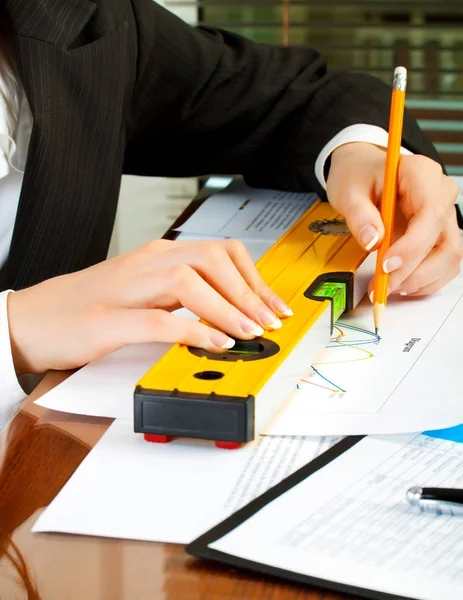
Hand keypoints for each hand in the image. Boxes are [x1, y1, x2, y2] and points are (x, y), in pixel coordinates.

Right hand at [7, 239, 291, 374]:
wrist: (32, 318)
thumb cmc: (89, 307)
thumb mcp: (145, 293)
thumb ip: (182, 295)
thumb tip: (227, 310)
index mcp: (157, 256)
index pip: (220, 253)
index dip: (254, 279)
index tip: (274, 305)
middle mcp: (146, 263)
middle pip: (212, 259)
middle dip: (249, 291)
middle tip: (270, 321)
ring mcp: (127, 289)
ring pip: (190, 281)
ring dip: (228, 307)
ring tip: (250, 332)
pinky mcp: (109, 320)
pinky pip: (160, 319)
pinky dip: (193, 329)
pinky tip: (214, 342)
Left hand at [326, 142, 461, 297]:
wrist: (362, 173)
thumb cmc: (359, 176)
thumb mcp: (348, 190)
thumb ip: (359, 214)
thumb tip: (371, 241)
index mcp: (422, 174)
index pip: (431, 215)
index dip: (412, 246)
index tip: (386, 265)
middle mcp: (441, 195)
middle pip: (443, 242)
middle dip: (412, 272)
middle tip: (380, 286)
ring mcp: (444, 217)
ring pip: (448, 258)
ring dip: (419, 280)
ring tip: (386, 287)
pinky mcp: (439, 235)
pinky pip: (443, 265)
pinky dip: (422, 281)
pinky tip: (398, 284)